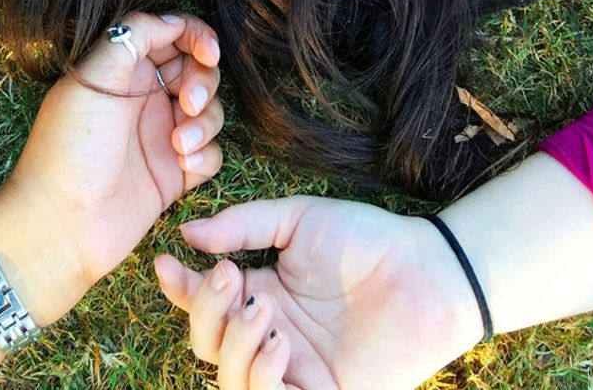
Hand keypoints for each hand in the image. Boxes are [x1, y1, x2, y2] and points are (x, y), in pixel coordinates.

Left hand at [0, 12, 222, 299]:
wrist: (64, 222)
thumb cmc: (72, 145)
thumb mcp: (96, 76)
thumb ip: (135, 36)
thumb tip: (173, 20)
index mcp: (122, 69)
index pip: (169, 36)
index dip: (195, 37)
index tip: (208, 52)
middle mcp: (143, 98)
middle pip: (196, 70)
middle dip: (203, 81)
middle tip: (188, 103)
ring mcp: (160, 136)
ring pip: (209, 111)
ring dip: (204, 122)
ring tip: (179, 143)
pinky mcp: (174, 174)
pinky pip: (210, 153)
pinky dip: (205, 155)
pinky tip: (183, 166)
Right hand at [155, 195, 484, 389]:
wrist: (427, 271)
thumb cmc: (366, 239)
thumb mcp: (298, 219)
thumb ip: (243, 226)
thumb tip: (189, 235)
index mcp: (262, 294)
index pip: (204, 305)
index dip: (180, 290)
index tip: (165, 262)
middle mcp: (272, 337)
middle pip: (208, 347)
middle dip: (206, 313)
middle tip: (231, 277)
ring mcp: (297, 371)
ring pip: (231, 382)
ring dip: (235, 348)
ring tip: (265, 311)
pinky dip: (262, 379)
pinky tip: (280, 344)